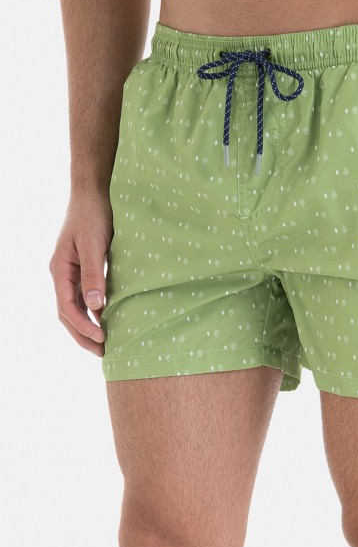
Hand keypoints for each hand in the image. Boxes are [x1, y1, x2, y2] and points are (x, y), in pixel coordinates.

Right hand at [49, 190, 112, 356]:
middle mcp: (62, 274)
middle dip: (83, 335)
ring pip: (76, 307)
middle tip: (103, 353)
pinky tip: (108, 318)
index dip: (83, 327)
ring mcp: (71, 272)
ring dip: (89, 325)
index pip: (67, 308)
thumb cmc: (93, 216)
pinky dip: (94, 310)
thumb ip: (94, 275)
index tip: (102, 339)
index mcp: (60, 270)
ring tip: (106, 343)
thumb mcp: (95, 245)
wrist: (93, 194)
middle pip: (68, 313)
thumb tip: (96, 306)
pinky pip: (85, 295)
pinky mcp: (83, 267)